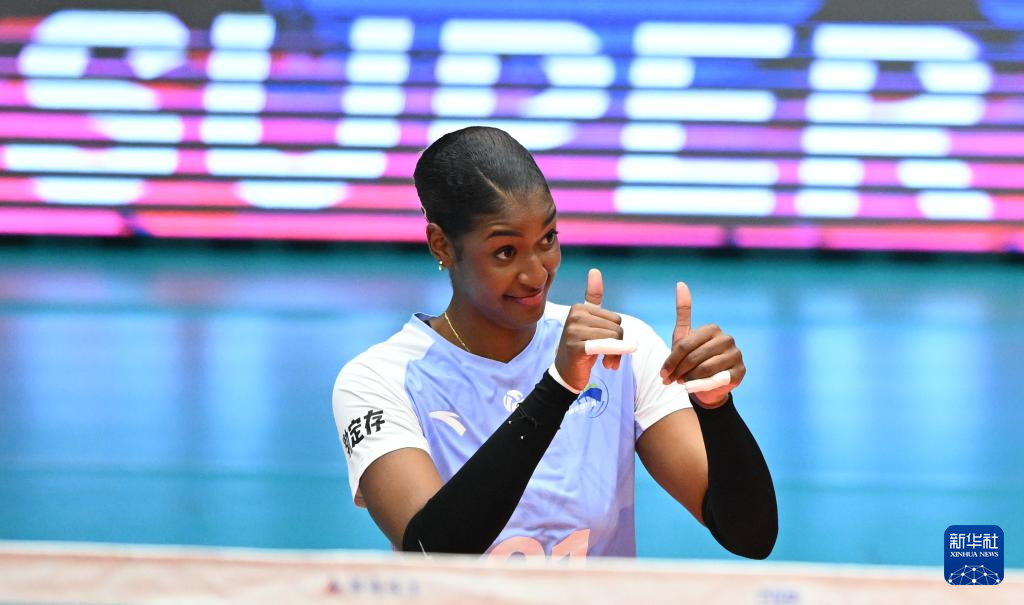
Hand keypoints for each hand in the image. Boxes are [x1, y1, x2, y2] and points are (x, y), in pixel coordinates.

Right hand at [553, 268, 624, 390]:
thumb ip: (592, 298)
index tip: (605, 344)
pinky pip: (604, 346)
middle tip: (608, 356)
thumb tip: (595, 270)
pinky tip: (609, 364)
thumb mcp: (589, 321)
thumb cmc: (582, 346)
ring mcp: (574, 331)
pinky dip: (612, 354)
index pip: (615, 319)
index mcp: (579, 308)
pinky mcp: (576, 347)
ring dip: (616, 355)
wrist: (566, 374)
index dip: (616, 334)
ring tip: (606, 362)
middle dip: (618, 345)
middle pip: (617, 328)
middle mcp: (575, 316)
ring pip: (615, 338)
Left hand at [660, 282, 744, 408]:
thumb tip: (680, 283)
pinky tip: (695, 387)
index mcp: (713, 329)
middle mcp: (728, 339)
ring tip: (684, 382)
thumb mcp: (683, 337)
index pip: (685, 345)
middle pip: (693, 357)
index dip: (671, 361)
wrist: (706, 385)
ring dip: (689, 378)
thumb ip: (683, 312)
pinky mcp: (740, 371)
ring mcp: (736, 355)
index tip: (663, 373)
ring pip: (704, 369)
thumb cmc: (692, 359)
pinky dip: (701, 386)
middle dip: (679, 371)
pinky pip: (716, 379)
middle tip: (671, 380)